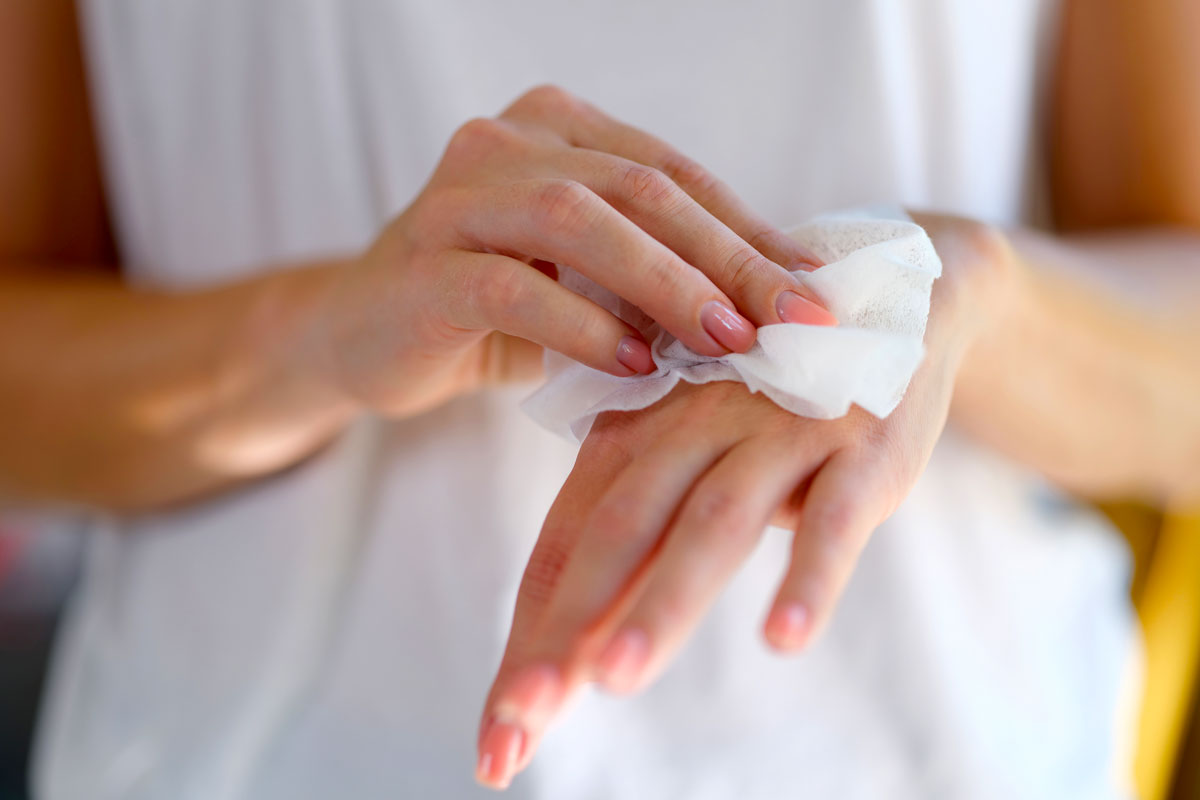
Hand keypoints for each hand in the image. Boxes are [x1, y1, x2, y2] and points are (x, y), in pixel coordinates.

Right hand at [311, 85, 833, 416]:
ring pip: (576, 220)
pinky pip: (510, 286)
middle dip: (727, 258)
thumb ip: (660, 275)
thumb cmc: (496, 309)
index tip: (817, 293)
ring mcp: (456, 197)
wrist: (365, 337)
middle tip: (792, 321)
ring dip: (664, 283)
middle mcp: (505, 142)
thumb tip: (781, 306)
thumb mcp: (587, 281)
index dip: (753, 232)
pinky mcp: (421, 264)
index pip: (675, 175)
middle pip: (639, 188)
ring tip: (727, 342)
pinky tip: (632, 366)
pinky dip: (580, 325)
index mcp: (558, 129)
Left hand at [473, 213, 1013, 788]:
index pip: (566, 543)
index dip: (528, 634)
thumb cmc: (765, 399)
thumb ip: (639, 534)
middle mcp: (695, 428)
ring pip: (711, 522)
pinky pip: (832, 516)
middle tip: (519, 721)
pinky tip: (782, 638)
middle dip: (564, 631)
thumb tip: (576, 644)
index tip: (496, 732)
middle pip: (616, 533)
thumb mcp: (691, 451)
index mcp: (638, 432)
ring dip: (663, 601)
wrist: (882, 299)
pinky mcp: (860, 446)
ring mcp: (778, 433)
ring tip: (614, 678)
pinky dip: (808, 575)